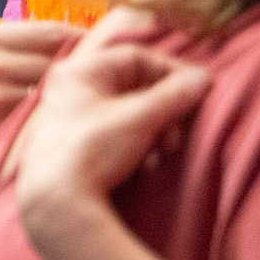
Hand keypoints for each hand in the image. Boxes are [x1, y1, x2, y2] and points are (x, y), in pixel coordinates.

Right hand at [0, 18, 83, 189]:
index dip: (86, 45)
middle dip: (85, 72)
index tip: (106, 59)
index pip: (56, 32)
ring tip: (82, 107)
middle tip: (100, 87)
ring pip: (55, 88)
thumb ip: (33, 48)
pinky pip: (41, 115)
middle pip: (60, 61)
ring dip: (74, 97)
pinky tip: (61, 125)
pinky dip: (56, 119)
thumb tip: (99, 34)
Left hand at [13, 15, 209, 241]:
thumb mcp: (141, 118)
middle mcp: (69, 89)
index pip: (136, 57)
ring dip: (154, 128)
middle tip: (179, 128)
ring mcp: (70, 117)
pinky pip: (115, 133)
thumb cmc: (91, 151)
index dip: (171, 71)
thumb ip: (175, 95)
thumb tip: (202, 79)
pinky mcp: (74, 144)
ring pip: (127, 112)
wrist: (56, 203)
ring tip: (164, 148)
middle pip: (133, 86)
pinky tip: (147, 162)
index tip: (198, 89)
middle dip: (164, 108)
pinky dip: (137, 143)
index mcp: (78, 72)